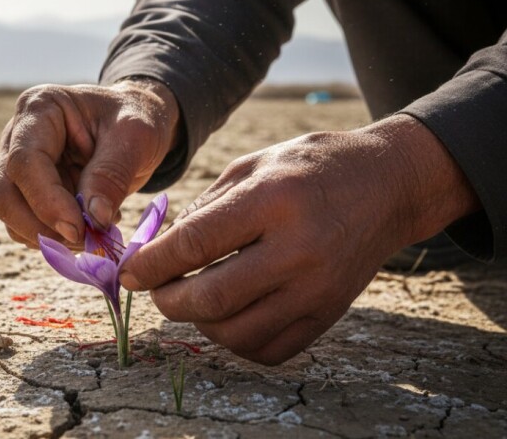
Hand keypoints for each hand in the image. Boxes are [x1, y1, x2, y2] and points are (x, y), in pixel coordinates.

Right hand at [0, 80, 179, 246]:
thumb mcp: (135, 135)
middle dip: (41, 226)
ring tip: (96, 230)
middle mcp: (16, 138)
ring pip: (10, 216)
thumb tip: (94, 219)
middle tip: (86, 239)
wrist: (134, 125)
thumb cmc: (136, 118)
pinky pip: (25, 227)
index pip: (24, 162)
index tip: (79, 228)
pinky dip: (55, 238)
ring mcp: (17, 167)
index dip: (47, 201)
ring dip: (49, 236)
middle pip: (3, 194)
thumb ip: (112, 174)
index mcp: (39, 109)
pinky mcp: (26, 193)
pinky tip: (89, 225)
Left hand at [119, 115, 479, 364]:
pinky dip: (235, 339)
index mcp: (273, 201)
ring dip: (198, 322)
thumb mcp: (251, 166)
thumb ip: (204, 209)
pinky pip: (267, 349)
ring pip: (235, 333)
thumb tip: (161, 254)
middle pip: (211, 299)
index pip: (195, 245)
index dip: (151, 265)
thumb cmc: (309, 168)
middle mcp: (298, 250)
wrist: (386, 187)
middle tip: (156, 289)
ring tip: (193, 298)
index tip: (129, 273)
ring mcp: (317, 289)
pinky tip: (229, 314)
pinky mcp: (328, 315)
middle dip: (168, 300)